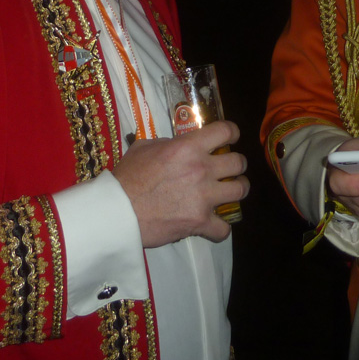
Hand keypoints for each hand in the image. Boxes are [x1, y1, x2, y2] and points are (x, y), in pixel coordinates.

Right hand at [114, 119, 248, 247]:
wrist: (118, 211)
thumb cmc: (127, 176)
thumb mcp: (144, 147)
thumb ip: (166, 143)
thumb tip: (175, 145)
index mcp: (188, 147)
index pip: (225, 131)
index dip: (232, 132)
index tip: (232, 138)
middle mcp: (201, 169)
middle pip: (238, 162)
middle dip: (237, 164)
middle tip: (230, 169)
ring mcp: (204, 197)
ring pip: (240, 190)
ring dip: (237, 190)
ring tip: (230, 192)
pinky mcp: (200, 222)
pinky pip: (224, 228)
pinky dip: (220, 228)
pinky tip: (214, 224)